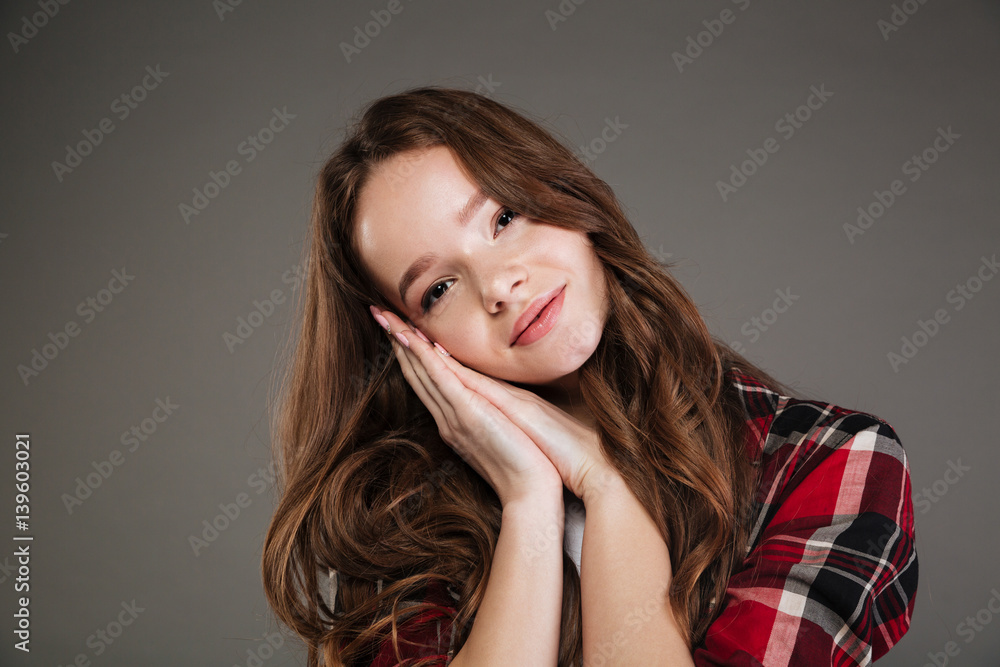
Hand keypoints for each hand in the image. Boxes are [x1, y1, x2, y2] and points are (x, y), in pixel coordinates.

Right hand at [370, 306, 561, 506]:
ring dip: (402, 342)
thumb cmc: (526, 466)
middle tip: (379, 313)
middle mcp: (448, 419)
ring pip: (421, 372)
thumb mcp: (502, 435)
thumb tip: (482, 402)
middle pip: (416, 373)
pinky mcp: (467, 413)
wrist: (532, 492)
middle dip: (397, 341)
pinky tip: (409, 337)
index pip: (427, 382)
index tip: (398, 329)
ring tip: (385, 316)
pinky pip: (439, 378)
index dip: (411, 354)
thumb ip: (486, 418)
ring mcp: (455, 416)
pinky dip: (422, 356)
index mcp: (455, 423)